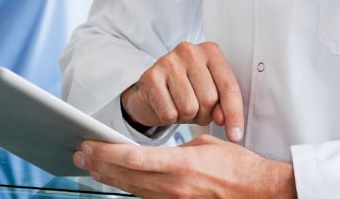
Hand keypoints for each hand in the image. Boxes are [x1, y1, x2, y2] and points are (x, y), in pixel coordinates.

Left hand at [73, 135, 295, 198]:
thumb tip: (159, 152)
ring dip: (111, 178)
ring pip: (134, 190)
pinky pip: (149, 198)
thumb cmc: (238, 167)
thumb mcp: (205, 145)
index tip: (89, 145)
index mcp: (181, 165)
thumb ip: (178, 148)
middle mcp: (174, 187)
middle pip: (127, 176)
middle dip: (101, 165)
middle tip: (80, 156)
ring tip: (92, 168)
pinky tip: (120, 182)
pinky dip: (132, 189)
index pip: (134, 158)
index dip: (107, 152)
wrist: (259, 191)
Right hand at [120, 41, 243, 141]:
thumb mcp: (210, 91)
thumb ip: (222, 103)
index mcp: (210, 51)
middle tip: (195, 109)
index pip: (228, 86)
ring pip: (189, 108)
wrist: (151, 89)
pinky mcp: (150, 77)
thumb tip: (222, 120)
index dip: (234, 114)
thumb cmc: (186, 90)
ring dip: (186, 117)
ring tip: (180, 106)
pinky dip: (169, 118)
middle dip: (205, 114)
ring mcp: (168, 61)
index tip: (235, 136)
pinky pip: (169, 113)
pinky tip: (166, 105)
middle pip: (209, 99)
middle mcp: (190, 51)